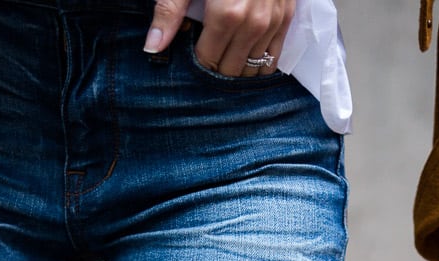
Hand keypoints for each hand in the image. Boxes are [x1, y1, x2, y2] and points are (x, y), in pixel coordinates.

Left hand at [143, 0, 294, 76]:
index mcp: (226, 16)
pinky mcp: (285, 17)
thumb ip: (170, 12)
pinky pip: (273, 57)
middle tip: (206, 60)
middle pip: (230, 70)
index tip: (191, 59)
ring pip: (253, 69)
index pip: (208, 62)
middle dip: (216, 71)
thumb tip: (152, 48)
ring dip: (237, 71)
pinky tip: (246, 63)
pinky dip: (260, 66)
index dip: (197, 65)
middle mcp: (253, 23)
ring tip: (225, 62)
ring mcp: (272, 21)